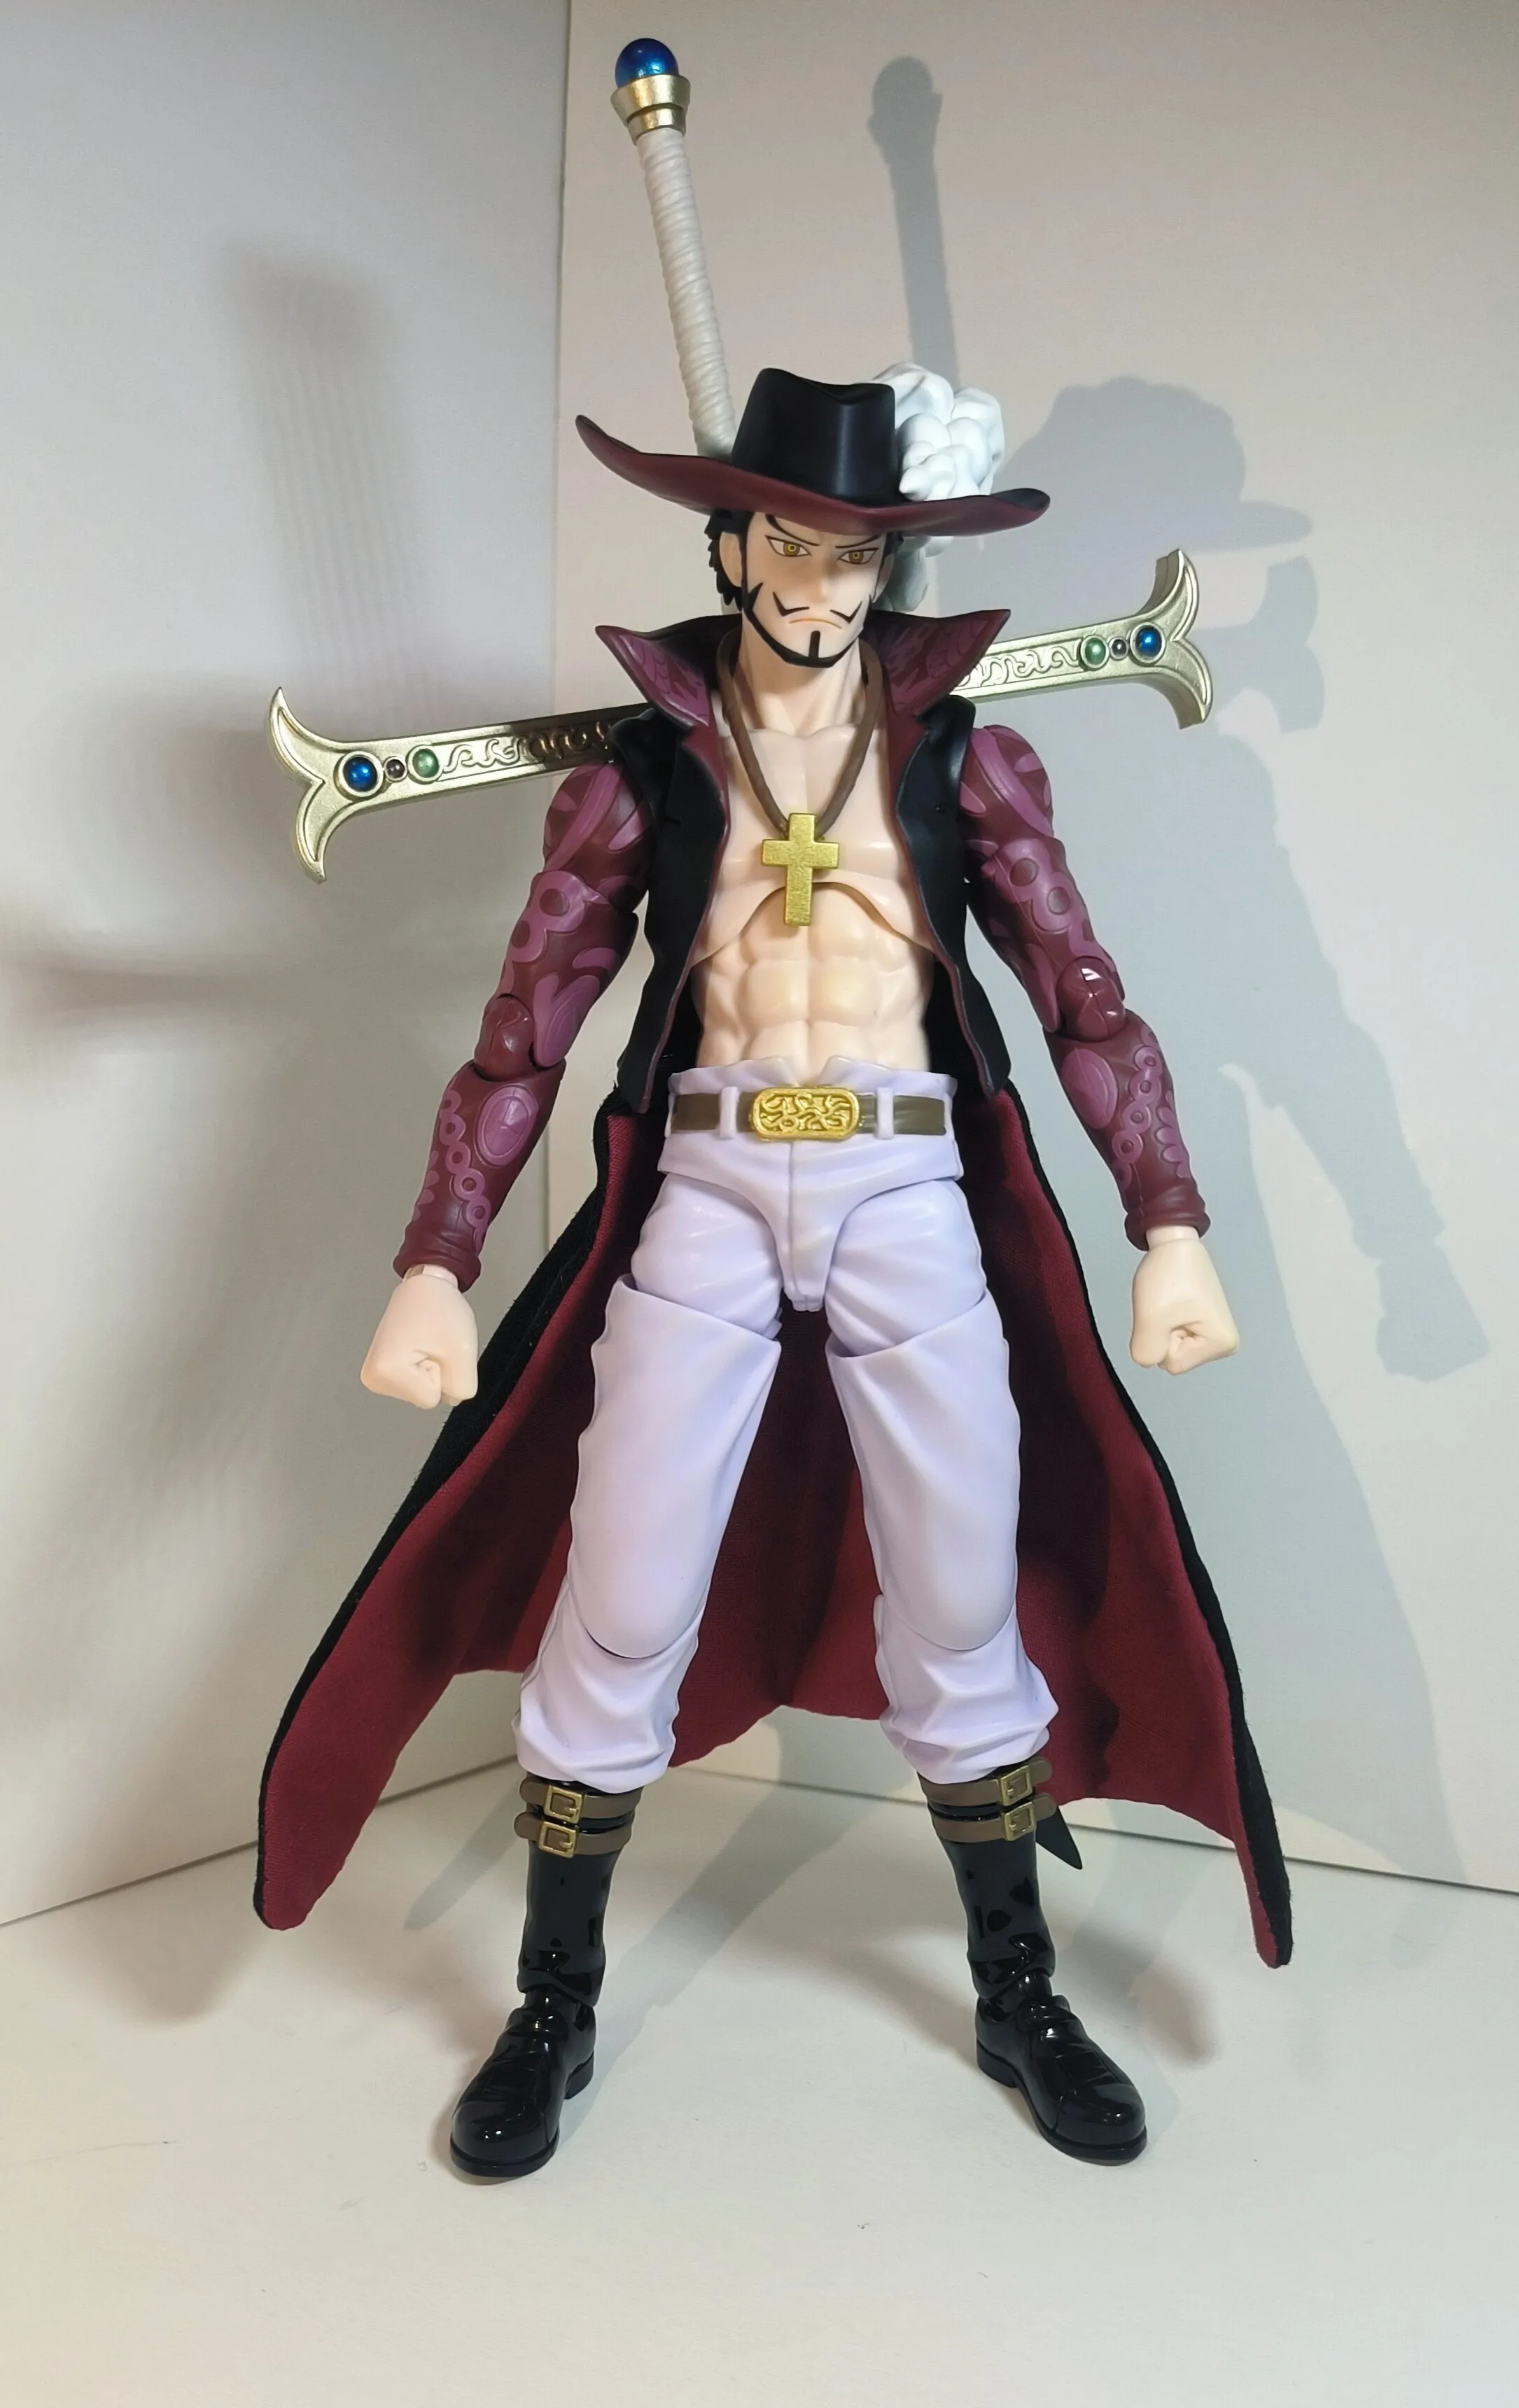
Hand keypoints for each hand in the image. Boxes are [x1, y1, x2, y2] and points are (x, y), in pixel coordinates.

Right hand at [361, 1266, 478, 1407]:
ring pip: (420, 1392)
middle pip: (424, 1398)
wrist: (424, 1285)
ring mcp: (373, 1375)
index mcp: (387, 1370)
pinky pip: (413, 1385)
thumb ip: (462, 1388)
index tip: (434, 1346)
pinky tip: (417, 1346)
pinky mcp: (378, 1372)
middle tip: (431, 1344)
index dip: (442, 1372)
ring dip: (430, 1370)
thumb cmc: (441, 1309)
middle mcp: (373, 1377)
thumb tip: (452, 1399)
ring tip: (425, 1342)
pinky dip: (422, 1369)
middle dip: (436, 1373)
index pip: (432, 1398)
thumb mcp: (463, 1352)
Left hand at [1129, 1227, 1239, 1375]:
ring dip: (1161, 1326)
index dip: (1161, 1336)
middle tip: (1168, 1305)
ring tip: (1169, 1302)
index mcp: (1222, 1343)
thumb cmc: (1169, 1273)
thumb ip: (1146, 1351)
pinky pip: (1171, 1337)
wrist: (1175, 1241)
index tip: (1171, 1309)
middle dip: (1161, 1333)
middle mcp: (1224, 1344)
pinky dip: (1163, 1321)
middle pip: (1172, 1359)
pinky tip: (1171, 1303)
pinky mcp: (1203, 1326)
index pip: (1172, 1364)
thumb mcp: (1150, 1317)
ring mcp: (1214, 1335)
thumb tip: (1147, 1360)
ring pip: (1169, 1348)